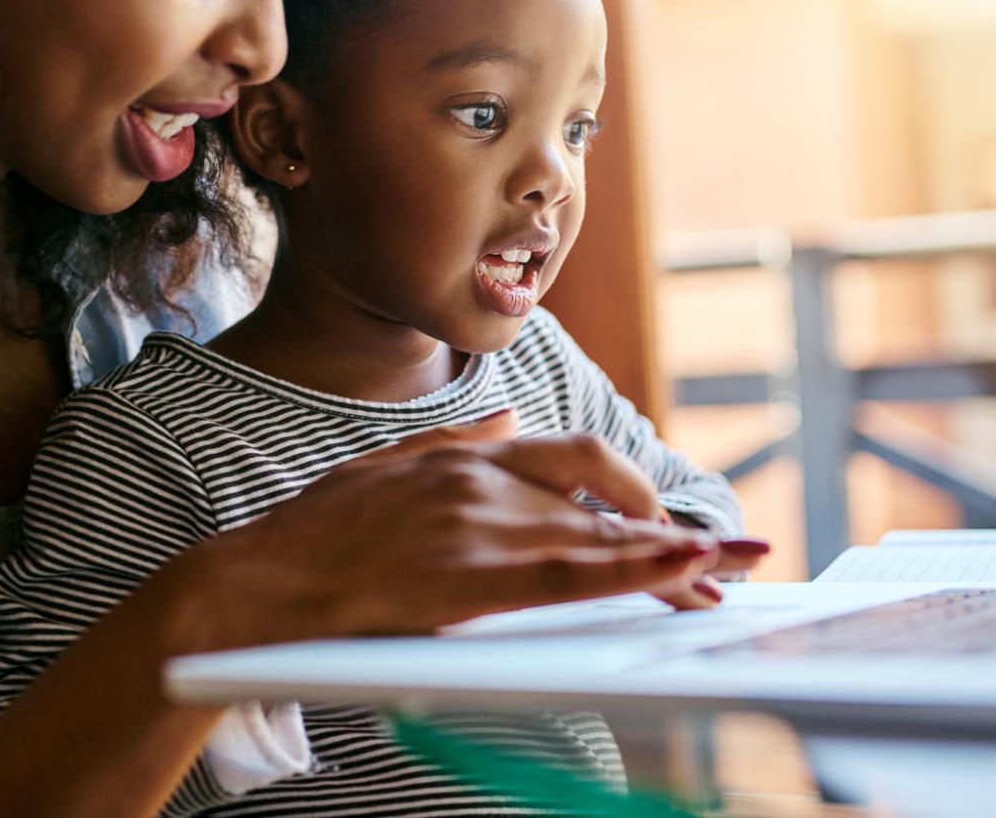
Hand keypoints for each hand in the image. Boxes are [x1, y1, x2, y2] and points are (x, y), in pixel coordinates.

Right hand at [174, 411, 733, 650]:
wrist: (267, 579)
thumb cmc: (318, 531)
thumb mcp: (388, 461)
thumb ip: (458, 437)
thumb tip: (512, 417)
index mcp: (466, 455)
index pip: (573, 456)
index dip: (632, 487)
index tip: (670, 516)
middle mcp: (482, 480)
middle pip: (604, 497)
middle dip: (670, 531)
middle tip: (724, 563)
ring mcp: (478, 525)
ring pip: (600, 536)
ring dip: (673, 559)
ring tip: (728, 577)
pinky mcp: (470, 575)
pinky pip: (573, 571)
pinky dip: (636, 567)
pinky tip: (681, 570)